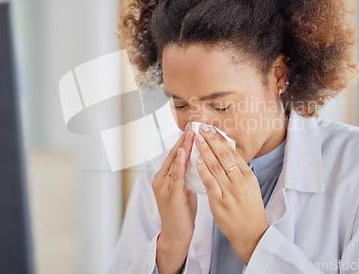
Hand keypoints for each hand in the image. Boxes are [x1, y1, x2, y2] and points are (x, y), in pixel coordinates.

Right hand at [152, 122, 196, 248]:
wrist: (176, 235)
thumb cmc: (182, 213)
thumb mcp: (184, 190)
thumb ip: (187, 176)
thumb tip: (198, 161)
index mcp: (163, 177)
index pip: (174, 155)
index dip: (183, 141)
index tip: (192, 128)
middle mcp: (160, 179)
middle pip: (173, 155)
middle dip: (183, 139)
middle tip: (192, 125)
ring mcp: (163, 187)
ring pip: (175, 162)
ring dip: (184, 146)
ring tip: (191, 133)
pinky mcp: (170, 195)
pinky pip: (177, 175)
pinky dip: (181, 162)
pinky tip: (185, 152)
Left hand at [194, 124, 268, 263]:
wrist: (252, 234)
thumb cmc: (250, 210)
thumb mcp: (250, 187)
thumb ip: (239, 172)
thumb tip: (229, 155)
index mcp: (248, 176)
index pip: (233, 152)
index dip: (221, 139)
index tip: (212, 129)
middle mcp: (240, 181)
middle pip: (224, 155)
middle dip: (212, 139)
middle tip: (202, 127)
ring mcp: (230, 191)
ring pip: (216, 165)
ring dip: (205, 150)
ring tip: (197, 138)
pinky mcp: (220, 202)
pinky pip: (210, 182)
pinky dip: (203, 170)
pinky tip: (197, 160)